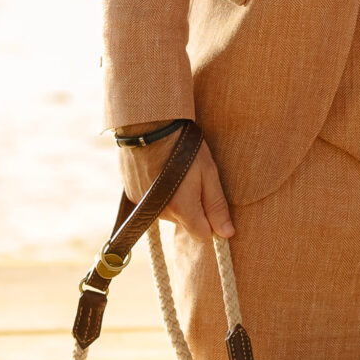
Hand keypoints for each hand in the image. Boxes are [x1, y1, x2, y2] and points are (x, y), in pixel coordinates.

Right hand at [119, 130, 234, 241]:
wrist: (148, 125)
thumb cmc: (183, 145)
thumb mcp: (208, 172)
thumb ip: (216, 205)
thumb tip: (227, 233)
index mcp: (182, 209)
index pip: (202, 234)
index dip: (210, 220)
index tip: (210, 201)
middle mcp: (161, 213)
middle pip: (185, 222)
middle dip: (192, 207)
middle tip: (192, 178)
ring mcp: (143, 205)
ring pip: (169, 213)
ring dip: (174, 199)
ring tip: (174, 171)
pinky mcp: (131, 196)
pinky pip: (152, 204)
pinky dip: (157, 193)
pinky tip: (159, 171)